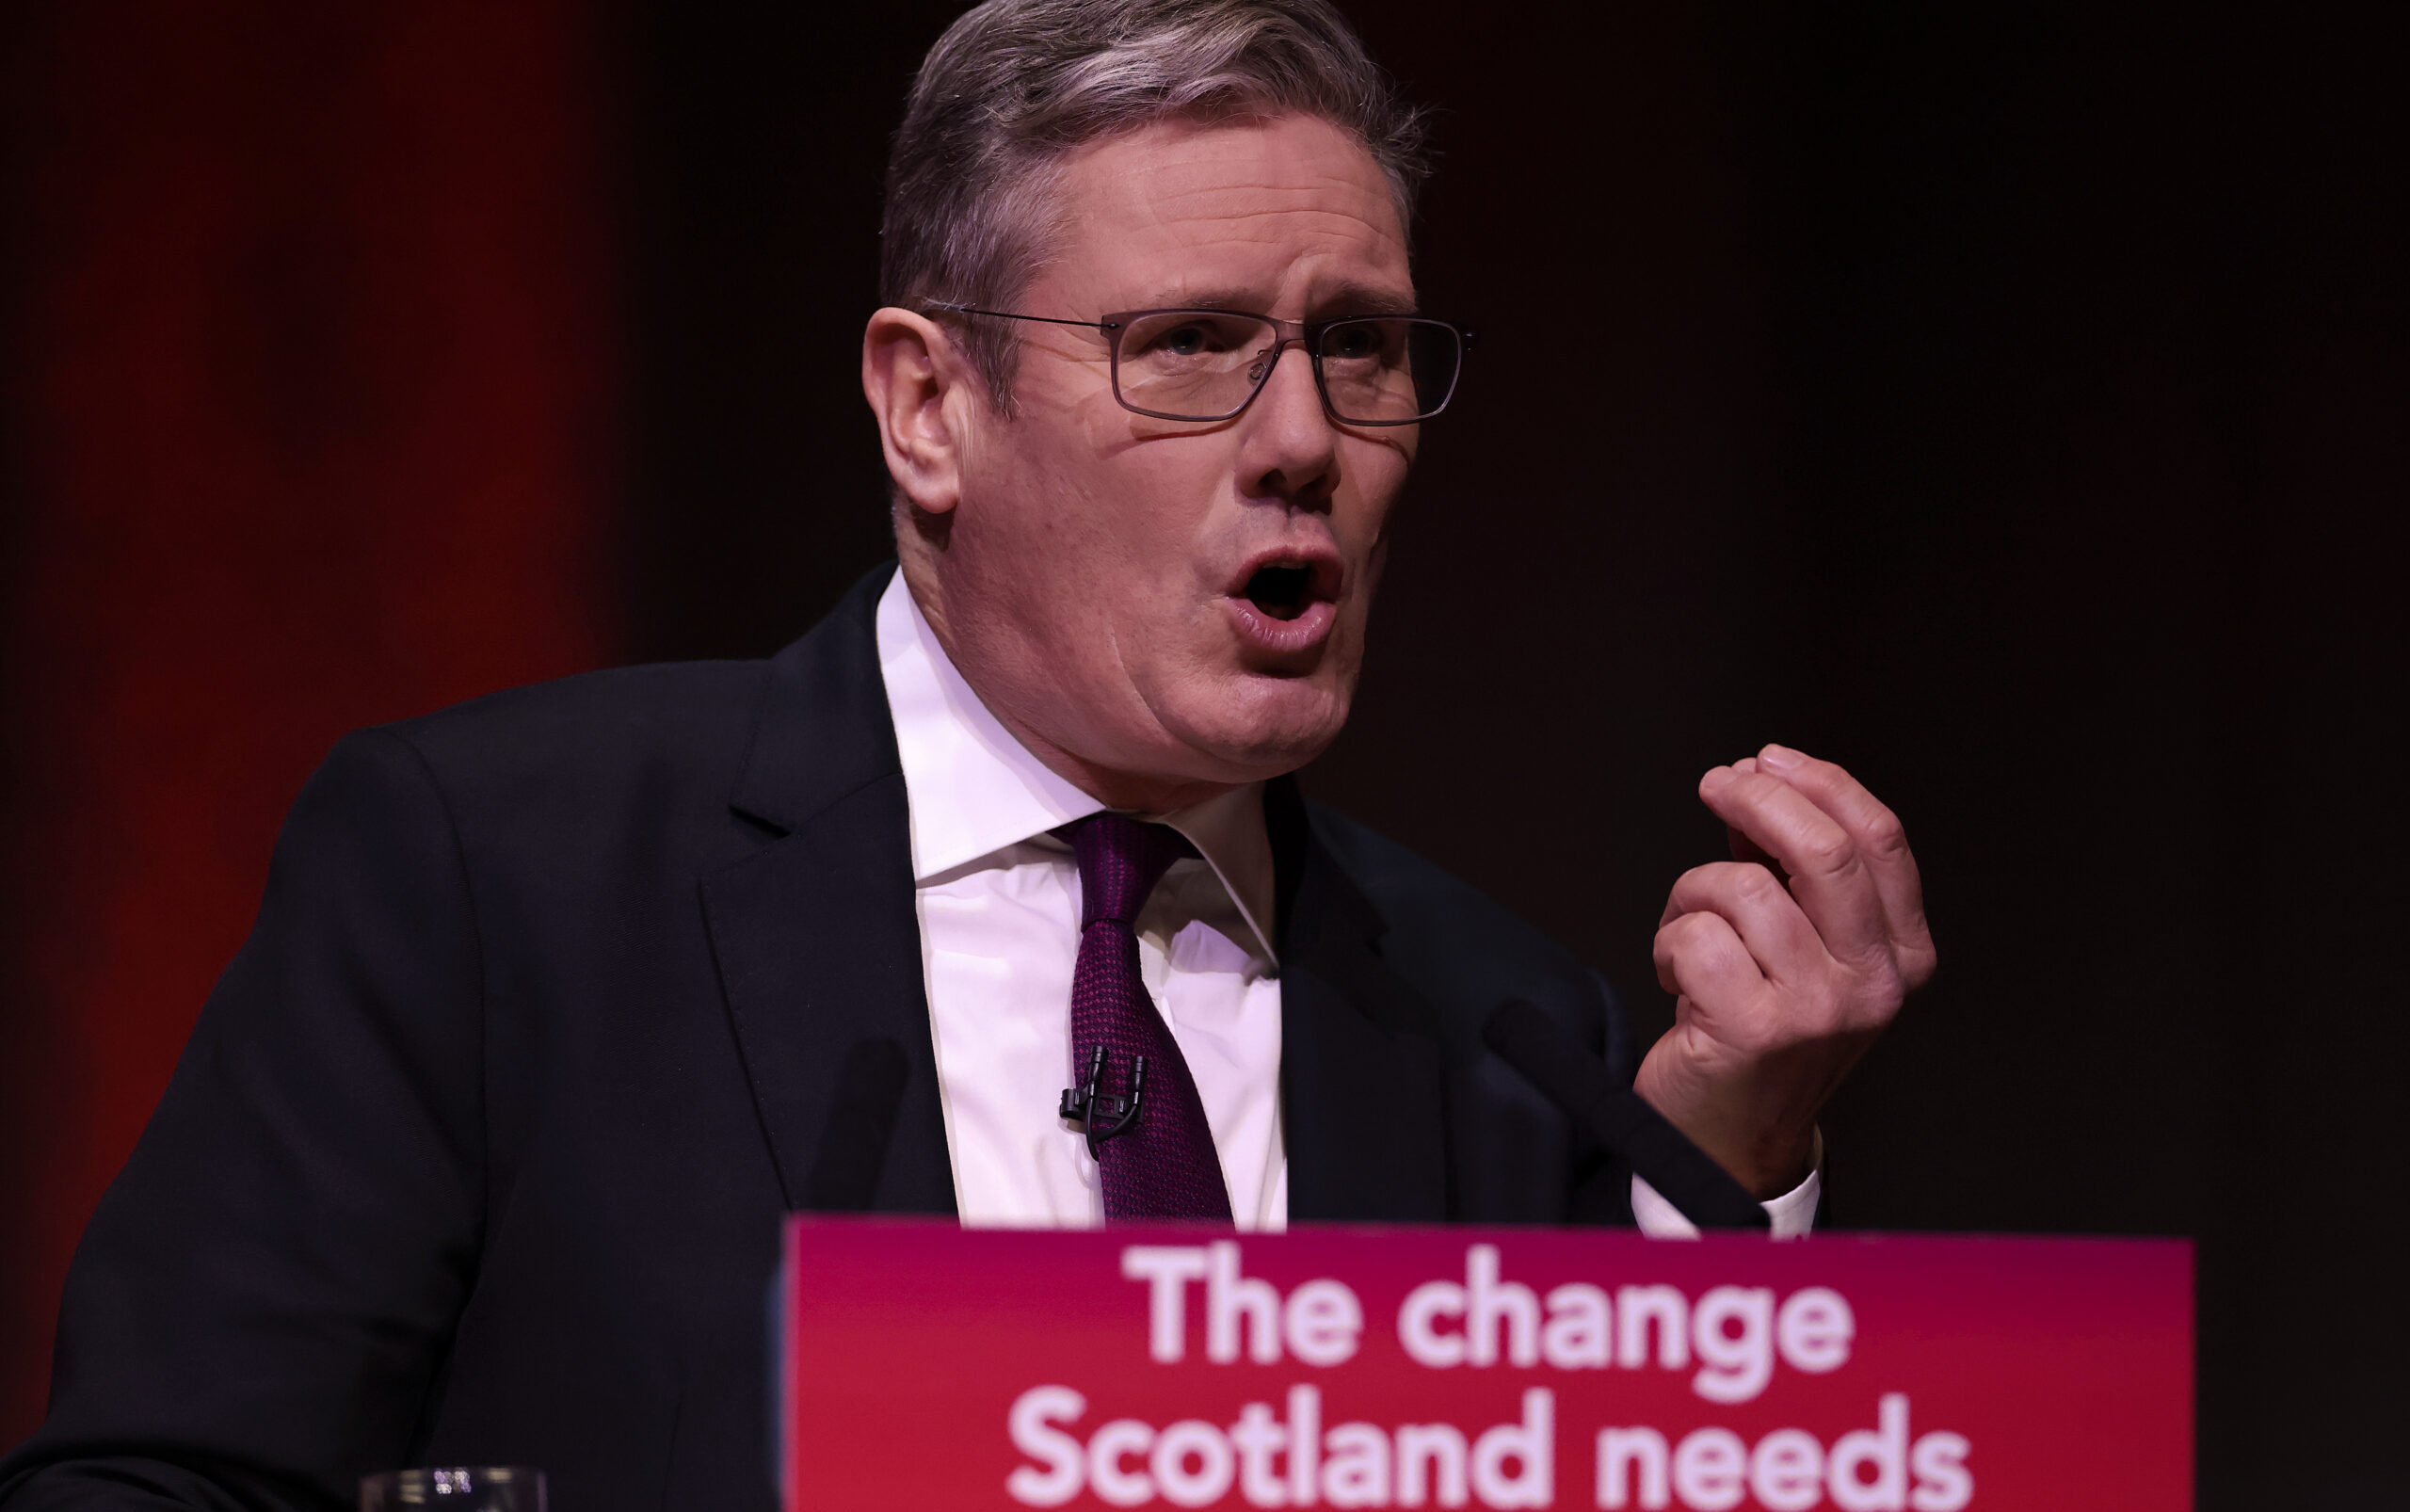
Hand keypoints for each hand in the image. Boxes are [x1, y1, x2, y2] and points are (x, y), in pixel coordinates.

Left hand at [1634, 744, 1936, 1196]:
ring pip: (1742, 890)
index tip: (1766, 759)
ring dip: (1694, 892)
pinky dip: (1669, 941)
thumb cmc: (1762, 1028)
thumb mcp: (1803, 946)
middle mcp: (1873, 983)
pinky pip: (1696, 937)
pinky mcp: (1754, 1031)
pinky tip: (1677, 976)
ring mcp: (1818, 1010)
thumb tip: (1759, 784)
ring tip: (1689, 929)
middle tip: (1717, 785)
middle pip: (1824, 850)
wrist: (1732, 1133)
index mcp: (1902, 954)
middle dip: (1759, 797)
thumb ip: (1792, 868)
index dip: (1819, 782)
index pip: (1879, 839)